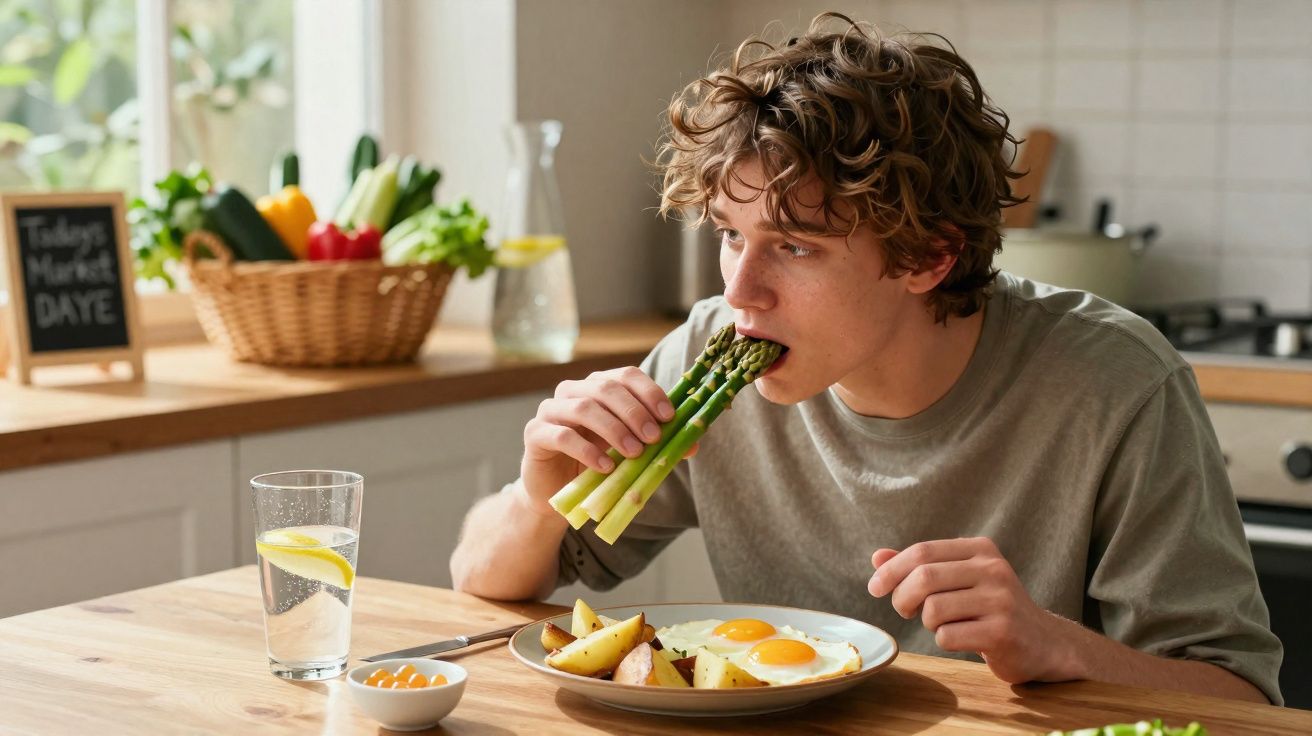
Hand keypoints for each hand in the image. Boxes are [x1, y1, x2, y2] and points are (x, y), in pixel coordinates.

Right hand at [520, 367, 677, 516]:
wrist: (556, 491)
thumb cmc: (595, 464)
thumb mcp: (629, 452)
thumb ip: (656, 444)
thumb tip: (692, 443)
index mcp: (597, 387)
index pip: (625, 375)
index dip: (649, 392)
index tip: (669, 416)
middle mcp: (572, 391)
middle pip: (606, 389)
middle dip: (635, 412)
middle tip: (654, 437)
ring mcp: (551, 410)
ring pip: (584, 408)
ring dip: (615, 430)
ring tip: (634, 453)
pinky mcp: (535, 434)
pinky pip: (563, 436)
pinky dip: (588, 451)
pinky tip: (606, 467)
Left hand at [866, 537, 1075, 684]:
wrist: (1043, 643)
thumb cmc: (991, 609)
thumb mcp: (959, 579)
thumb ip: (920, 567)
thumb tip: (877, 557)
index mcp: (981, 549)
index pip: (923, 551)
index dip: (891, 569)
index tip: (874, 587)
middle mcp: (993, 570)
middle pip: (924, 577)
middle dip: (901, 597)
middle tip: (902, 611)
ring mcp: (1000, 601)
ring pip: (933, 609)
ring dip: (927, 622)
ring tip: (943, 624)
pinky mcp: (1002, 632)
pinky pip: (948, 636)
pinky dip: (944, 641)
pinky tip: (962, 639)